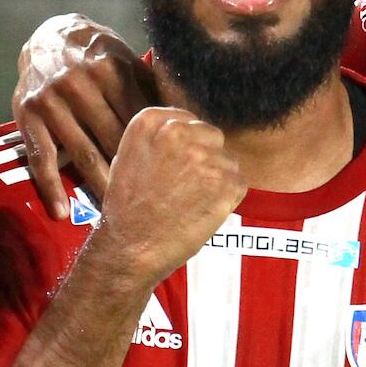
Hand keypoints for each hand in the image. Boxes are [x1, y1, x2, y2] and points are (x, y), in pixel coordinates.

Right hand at [14, 14, 158, 216]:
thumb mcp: (125, 60)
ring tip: (116, 215)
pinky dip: (51, 188)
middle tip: (151, 205)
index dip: (156, 150)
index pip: (138, 119)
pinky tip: (62, 212)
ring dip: (100, 187)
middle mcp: (78, 83)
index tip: (172, 178)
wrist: (47, 37)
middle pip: (112, 140)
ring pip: (81, 154)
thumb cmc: (97, 54)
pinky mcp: (26, 116)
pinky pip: (41, 159)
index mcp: (109, 69)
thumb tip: (186, 122)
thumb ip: (150, 89)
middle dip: (134, 174)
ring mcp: (50, 101)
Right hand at [87, 107, 244, 285]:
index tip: (179, 163)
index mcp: (151, 122)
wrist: (130, 247)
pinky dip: (227, 198)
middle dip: (205, 158)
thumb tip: (187, 132)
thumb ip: (157, 138)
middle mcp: (179, 132)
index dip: (188, 144)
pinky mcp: (226, 183)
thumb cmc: (127, 209)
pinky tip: (204, 211)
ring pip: (227, 160)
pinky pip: (238, 183)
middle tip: (186, 186)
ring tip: (191, 202)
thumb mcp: (128, 156)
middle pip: (211, 136)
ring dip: (216, 179)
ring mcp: (205, 157)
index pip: (187, 119)